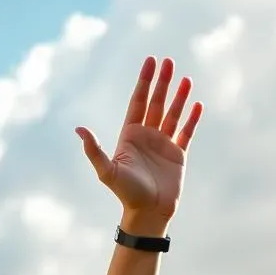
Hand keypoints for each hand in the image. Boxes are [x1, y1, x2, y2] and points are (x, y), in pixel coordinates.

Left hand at [76, 56, 202, 233]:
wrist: (147, 213)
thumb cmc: (126, 193)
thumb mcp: (107, 170)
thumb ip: (94, 149)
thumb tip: (79, 129)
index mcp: (130, 137)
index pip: (138, 103)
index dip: (144, 82)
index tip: (151, 61)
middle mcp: (146, 137)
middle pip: (156, 103)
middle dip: (162, 82)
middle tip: (169, 61)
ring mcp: (163, 145)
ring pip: (172, 114)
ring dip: (179, 96)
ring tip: (185, 78)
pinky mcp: (178, 155)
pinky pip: (186, 132)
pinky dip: (191, 118)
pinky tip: (196, 104)